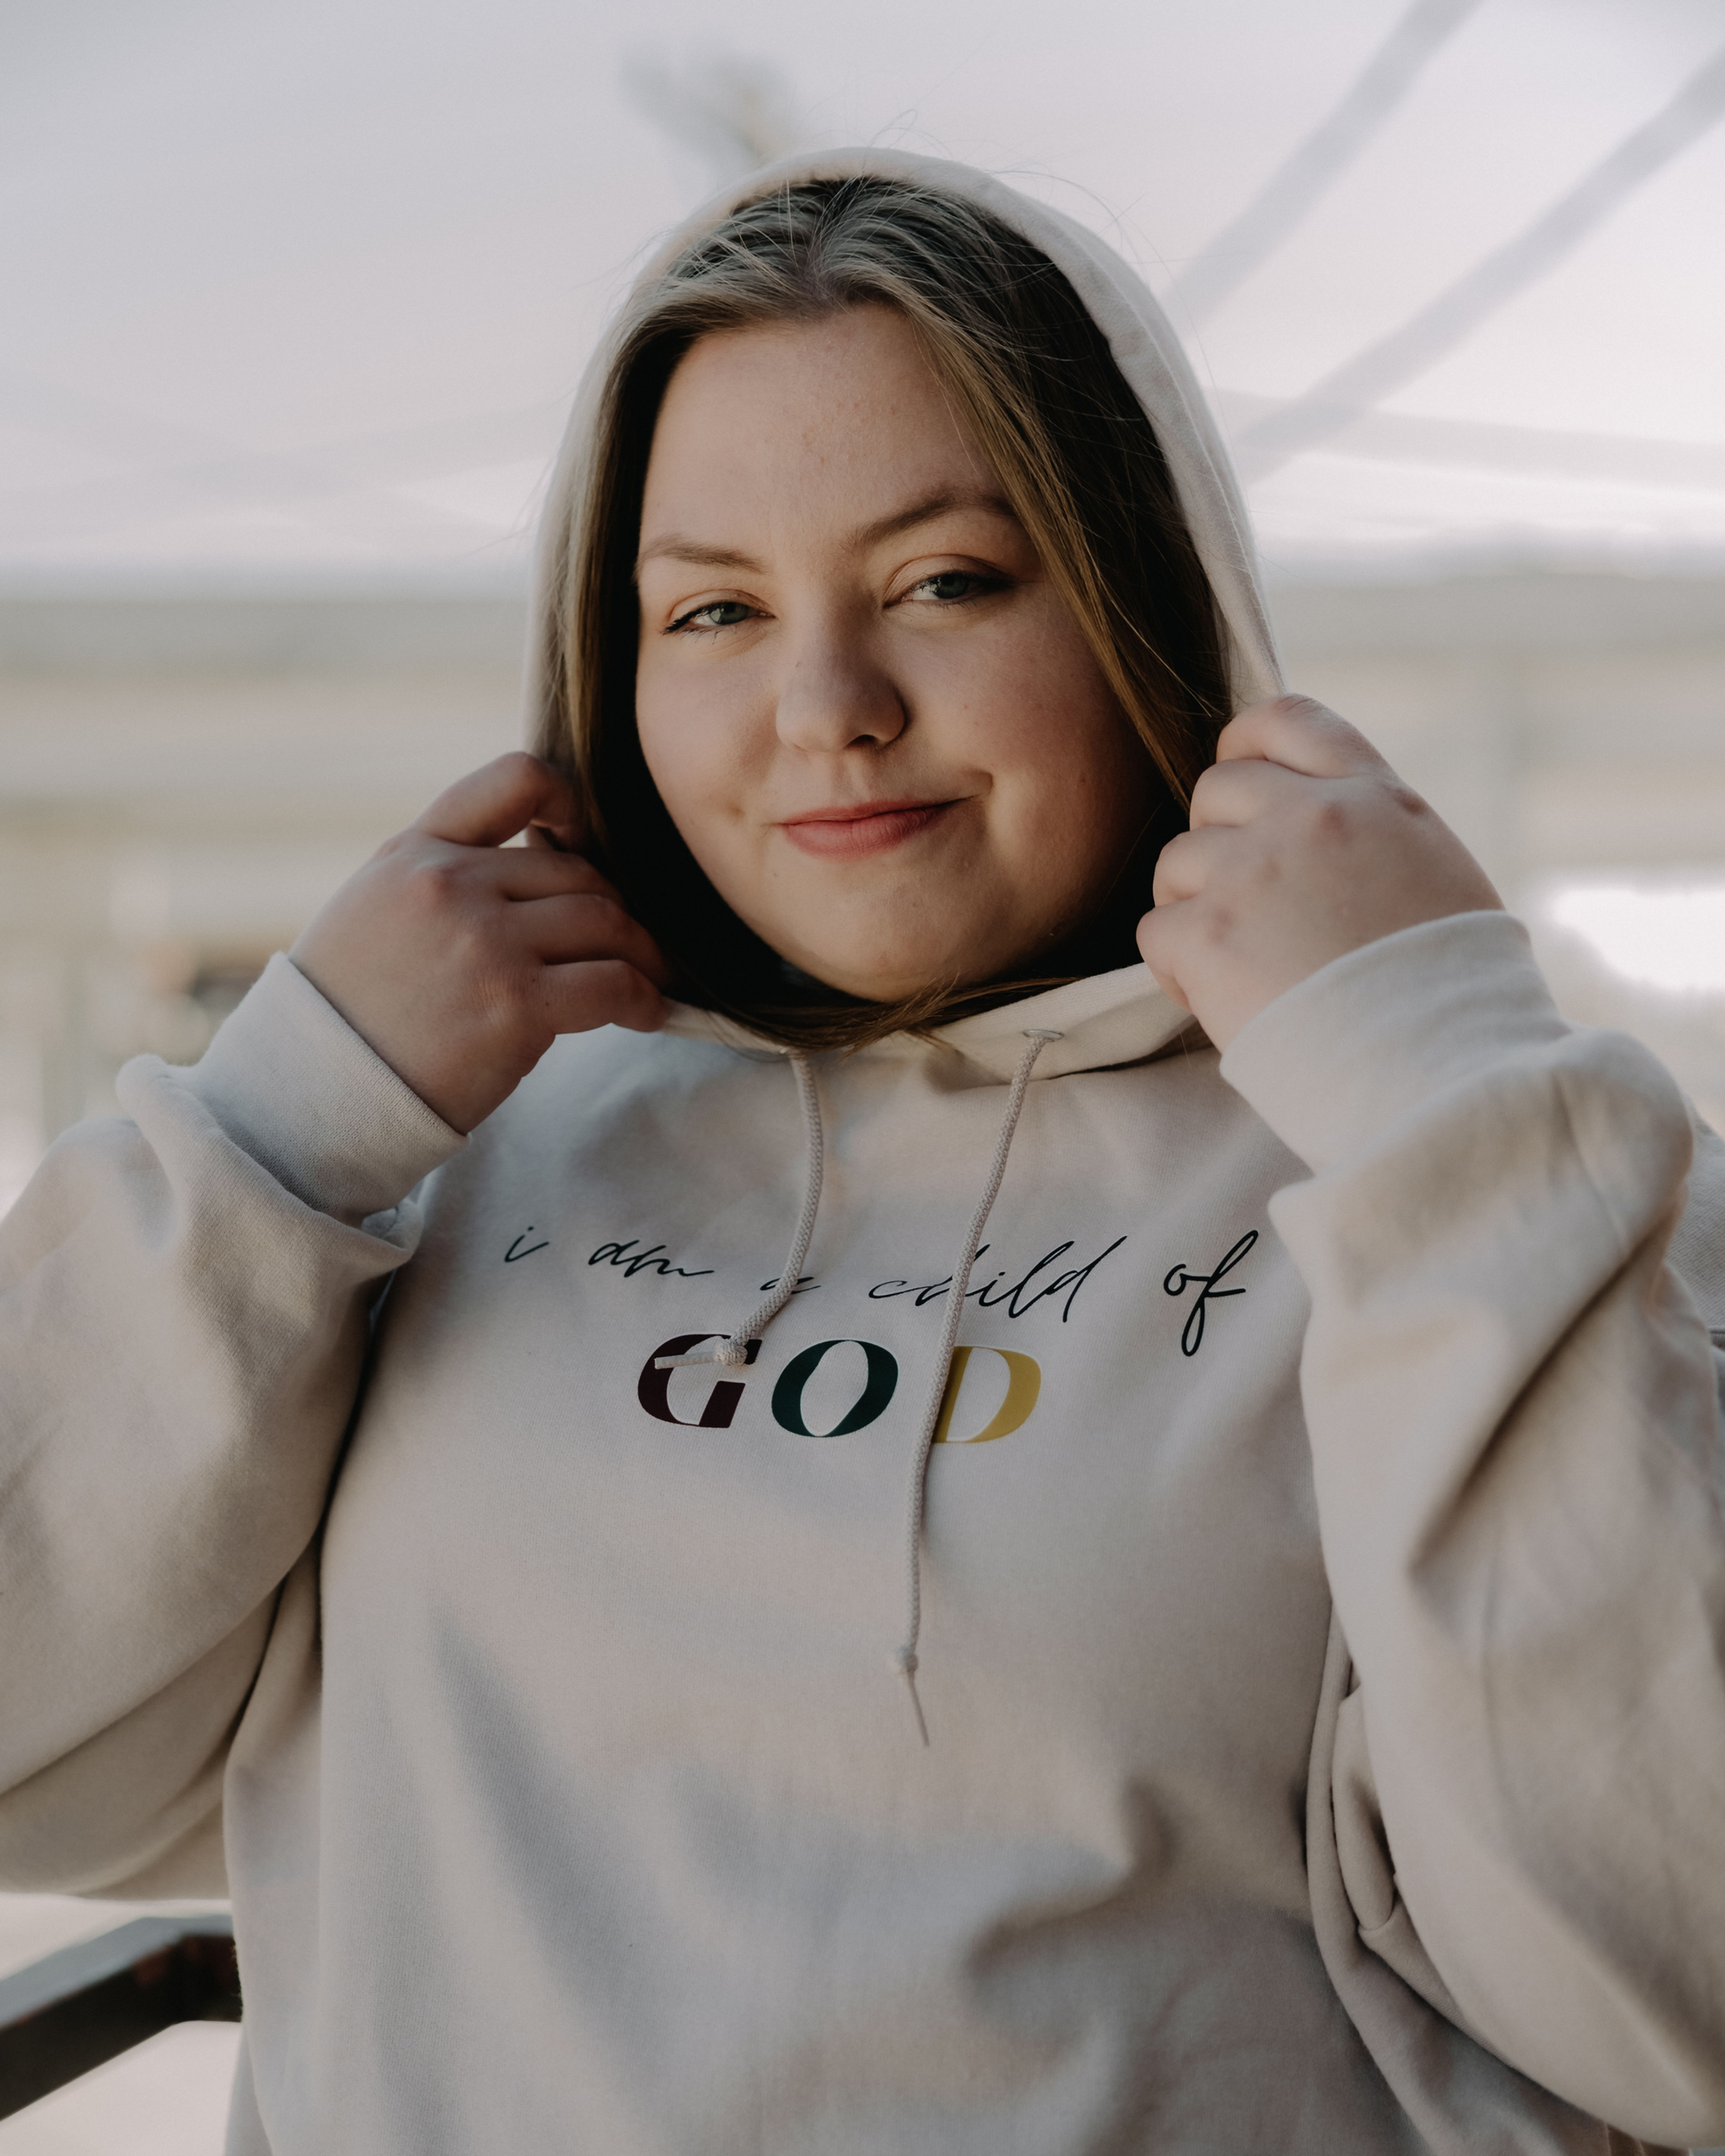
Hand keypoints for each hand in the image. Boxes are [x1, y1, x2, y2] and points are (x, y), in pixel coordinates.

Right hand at [291, 753, 667, 1131]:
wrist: (311, 1093)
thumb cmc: (348, 1014)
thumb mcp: (373, 910)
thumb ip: (441, 878)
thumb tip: (537, 876)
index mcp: (416, 852)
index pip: (514, 779)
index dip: (568, 801)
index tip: (583, 839)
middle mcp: (452, 884)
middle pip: (577, 872)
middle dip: (614, 909)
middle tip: (633, 945)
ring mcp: (485, 942)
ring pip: (605, 922)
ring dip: (641, 952)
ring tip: (649, 979)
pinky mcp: (516, 1005)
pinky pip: (613, 984)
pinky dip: (644, 998)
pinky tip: (646, 1014)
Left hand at [1138, 696, 1500, 1051]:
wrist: (1441, 1069)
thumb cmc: (1451, 991)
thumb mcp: (1436, 873)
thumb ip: (1371, 832)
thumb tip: (1320, 825)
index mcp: (1375, 798)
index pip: (1286, 720)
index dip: (1246, 746)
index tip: (1239, 784)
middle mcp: (1309, 818)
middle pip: (1216, 790)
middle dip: (1218, 842)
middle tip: (1247, 909)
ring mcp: (1252, 873)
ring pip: (1177, 862)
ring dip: (1195, 909)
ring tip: (1242, 966)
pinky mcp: (1208, 936)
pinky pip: (1156, 931)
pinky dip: (1177, 969)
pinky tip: (1220, 999)